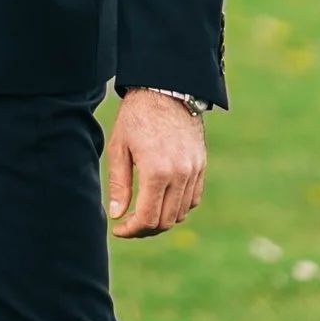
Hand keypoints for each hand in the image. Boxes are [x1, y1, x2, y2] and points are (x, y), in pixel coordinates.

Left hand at [106, 88, 206, 238]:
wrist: (167, 89)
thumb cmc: (137, 116)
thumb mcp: (119, 147)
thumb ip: (119, 184)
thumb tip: (118, 215)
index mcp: (156, 171)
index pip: (147, 218)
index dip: (131, 230)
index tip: (119, 229)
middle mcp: (180, 174)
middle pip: (166, 221)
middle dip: (145, 229)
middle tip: (129, 225)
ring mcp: (194, 171)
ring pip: (181, 213)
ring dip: (162, 220)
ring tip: (144, 214)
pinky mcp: (201, 165)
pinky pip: (193, 198)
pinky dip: (178, 207)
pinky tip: (162, 201)